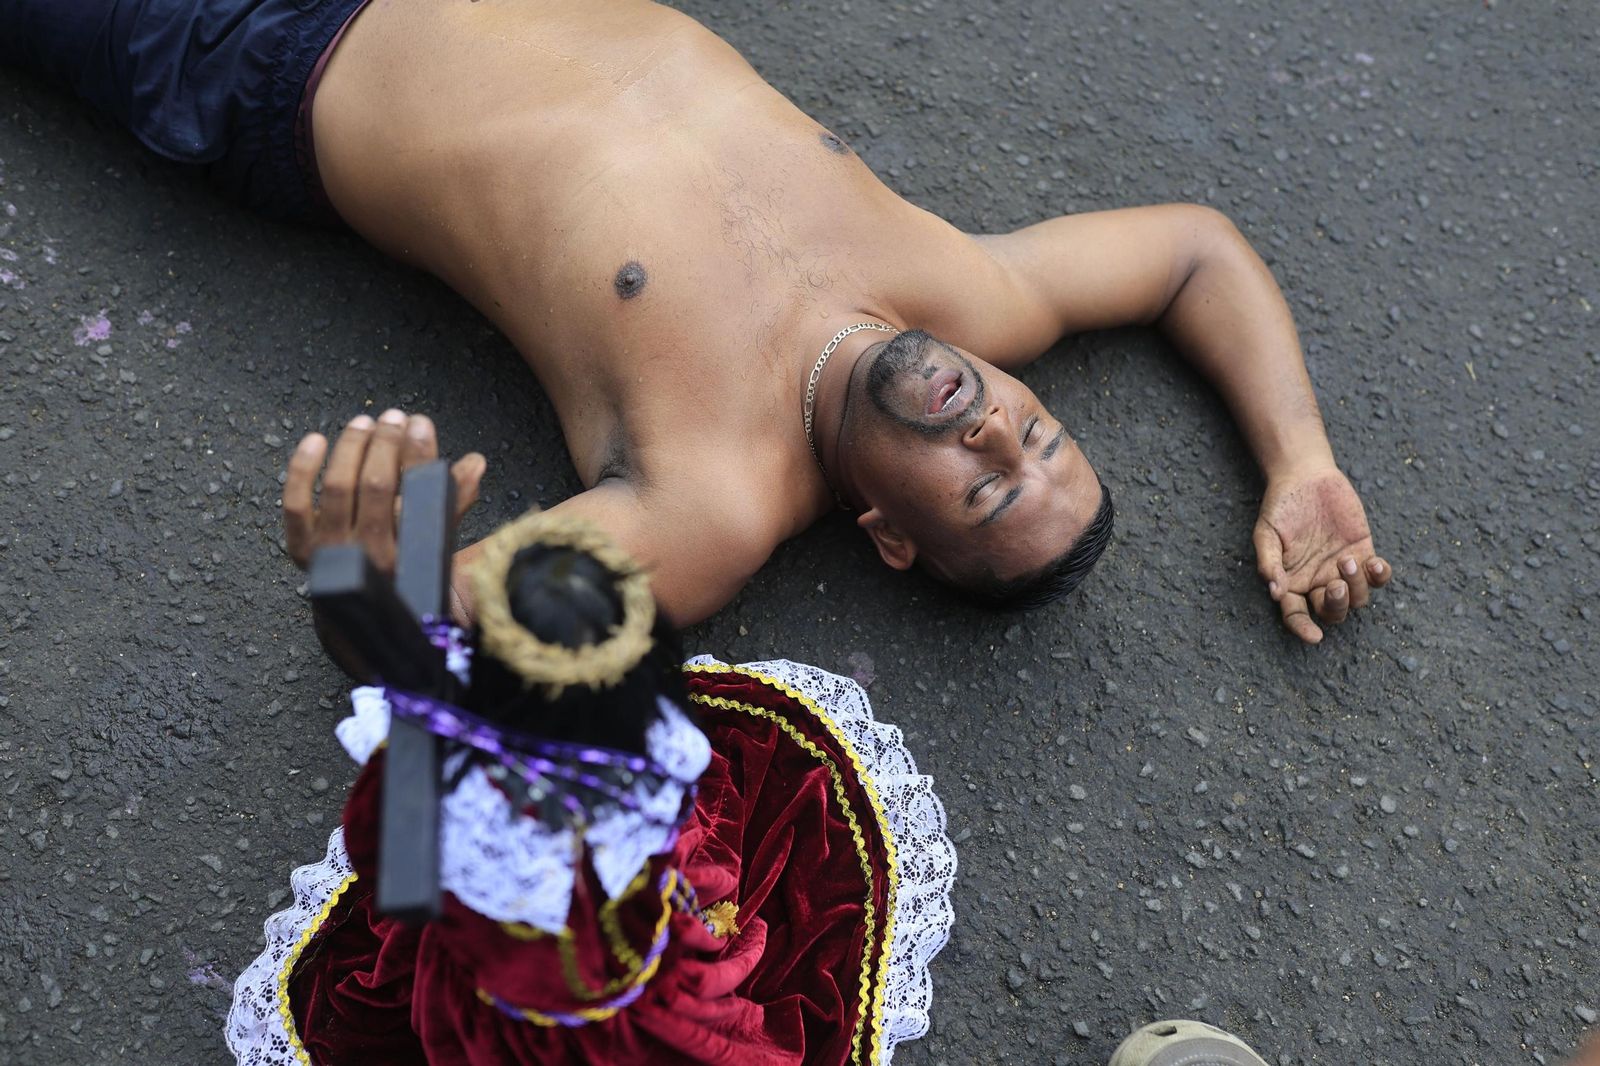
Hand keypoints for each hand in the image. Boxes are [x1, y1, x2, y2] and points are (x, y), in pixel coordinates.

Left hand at [282, 409, 486, 574]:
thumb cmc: (404, 571)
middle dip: (386, 442)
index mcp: (412, 555)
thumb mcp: (436, 542)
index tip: (420, 424)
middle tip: (394, 418)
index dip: (419, 453)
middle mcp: (372, 555)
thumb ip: (454, 501)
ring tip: (364, 423)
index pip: (419, 493)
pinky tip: (317, 440)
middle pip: (376, 484)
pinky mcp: (301, 547)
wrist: (363, 613)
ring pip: (338, 486)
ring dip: (352, 447)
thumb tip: (475, 461)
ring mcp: (332, 551)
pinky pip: (295, 502)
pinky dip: (302, 468)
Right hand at [1251, 465, 1390, 643]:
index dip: (1304, 628)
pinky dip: (1381, 576)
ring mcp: (1343, 569)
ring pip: (1358, 598)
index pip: (1296, 614)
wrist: (1305, 477)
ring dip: (1357, 587)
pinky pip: (1378, 576)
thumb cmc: (1280, 507)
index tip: (1314, 636)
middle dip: (1336, 605)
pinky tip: (1376, 564)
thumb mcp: (1266, 534)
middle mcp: (1318, 581)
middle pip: (1333, 612)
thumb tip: (1275, 593)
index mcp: (1292, 582)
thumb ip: (1269, 563)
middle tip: (1335, 585)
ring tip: (1347, 560)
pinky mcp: (1364, 552)